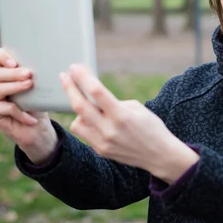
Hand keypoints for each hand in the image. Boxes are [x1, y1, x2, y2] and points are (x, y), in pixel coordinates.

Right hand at [0, 48, 57, 164]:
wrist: (38, 128)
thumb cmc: (38, 104)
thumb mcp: (38, 87)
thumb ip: (34, 75)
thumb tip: (44, 63)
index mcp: (4, 72)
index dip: (1, 56)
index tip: (14, 63)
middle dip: (14, 73)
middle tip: (29, 75)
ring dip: (16, 87)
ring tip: (30, 86)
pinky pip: (4, 108)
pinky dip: (20, 112)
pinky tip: (32, 118)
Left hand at [60, 64, 199, 183]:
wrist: (159, 155)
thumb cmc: (151, 127)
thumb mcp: (137, 108)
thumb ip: (114, 102)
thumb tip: (94, 97)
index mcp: (122, 115)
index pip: (97, 92)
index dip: (83, 77)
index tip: (75, 67)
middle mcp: (110, 130)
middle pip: (80, 106)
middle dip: (69, 88)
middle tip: (63, 76)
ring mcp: (103, 143)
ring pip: (77, 121)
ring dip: (78, 109)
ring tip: (87, 103)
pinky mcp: (101, 150)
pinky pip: (84, 133)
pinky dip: (86, 122)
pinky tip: (93, 118)